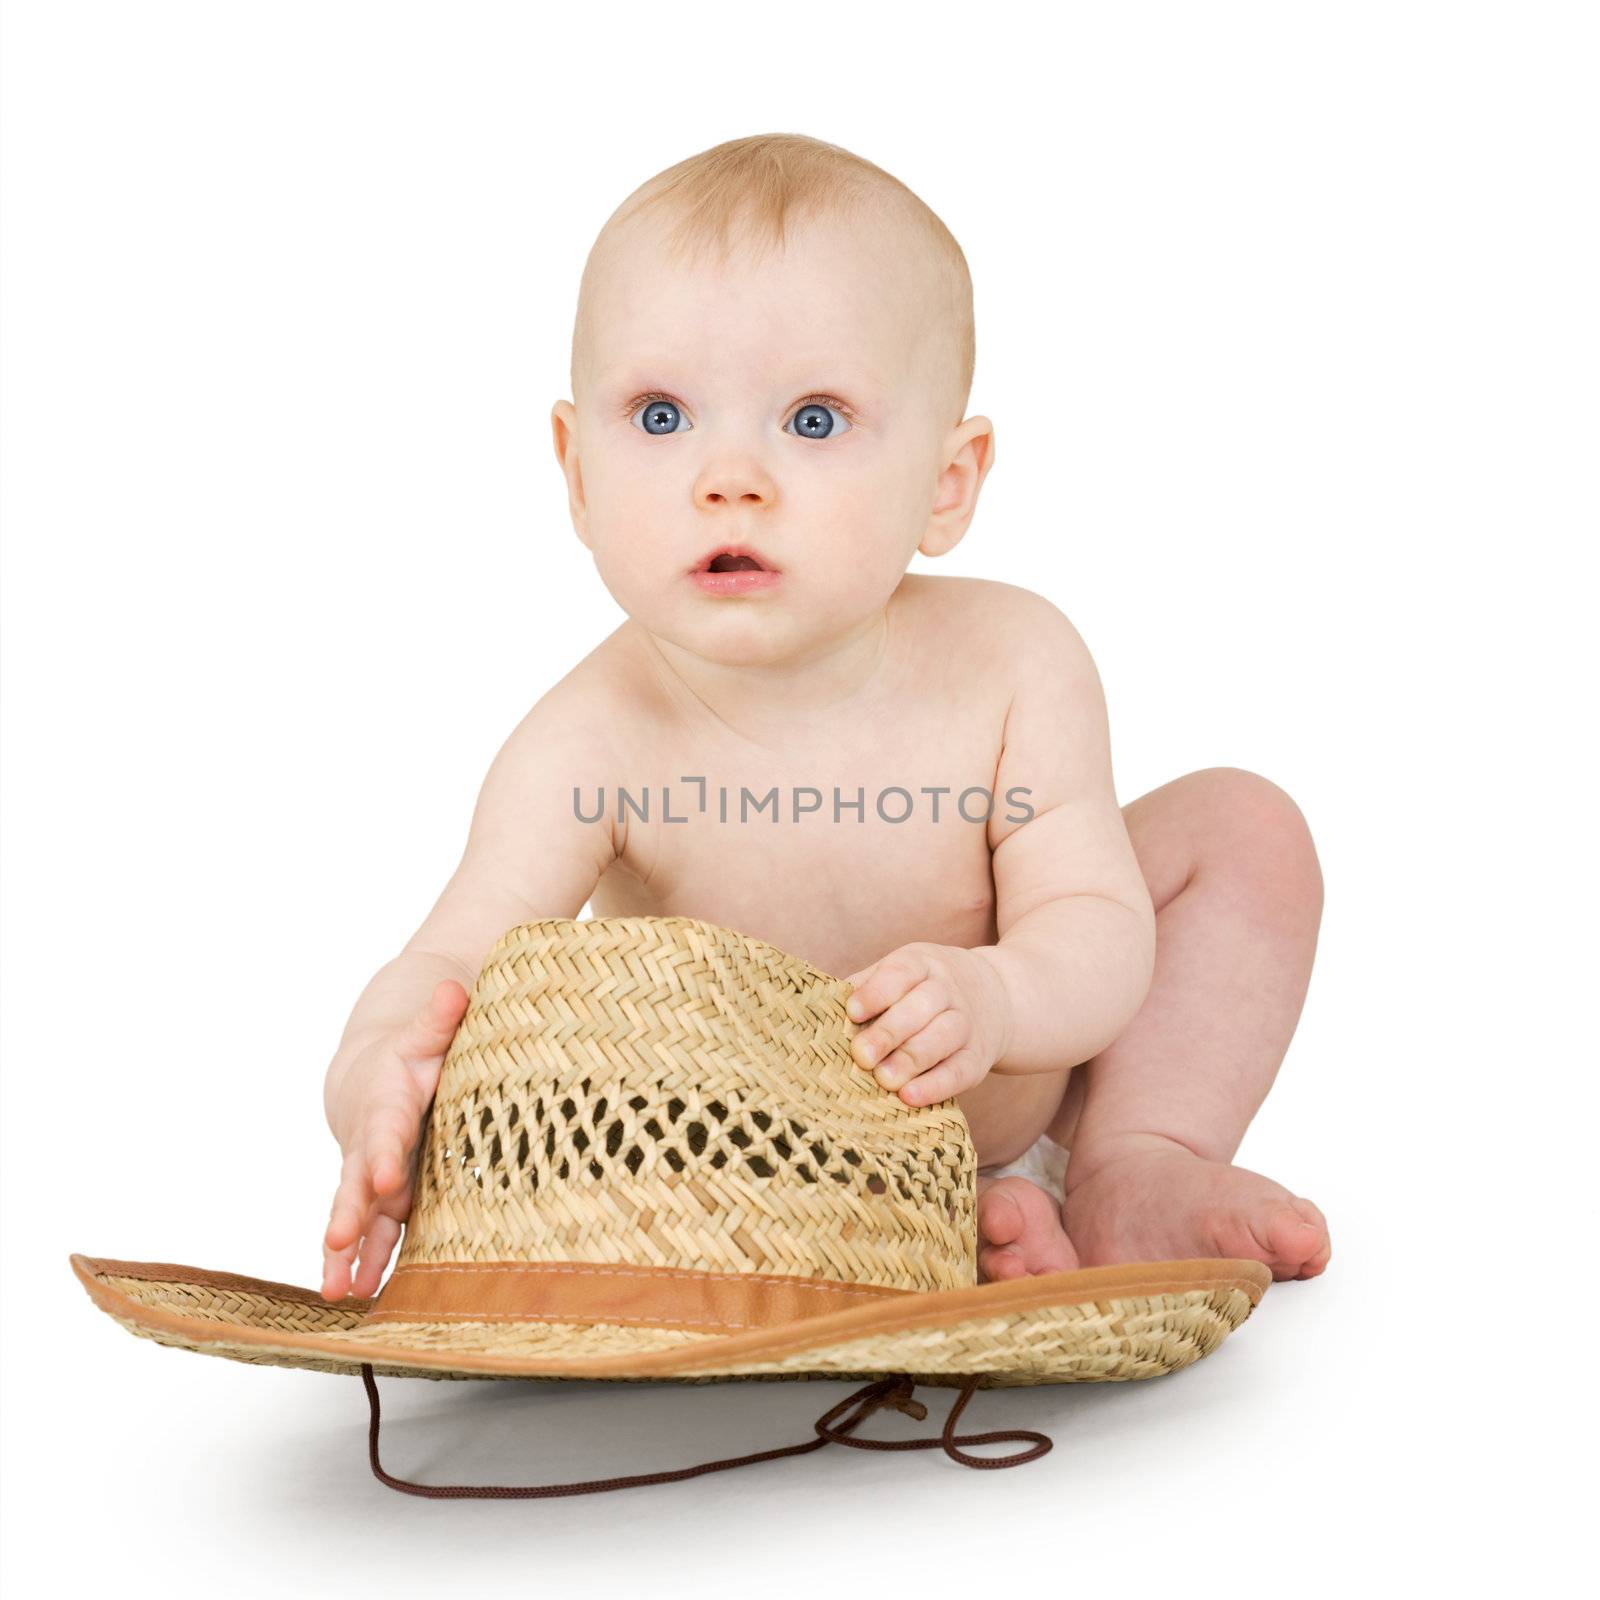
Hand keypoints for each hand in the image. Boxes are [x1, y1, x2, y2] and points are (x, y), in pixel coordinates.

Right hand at [321, 980, 469, 1300]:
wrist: (366, 1079)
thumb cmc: (407, 1057)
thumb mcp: (425, 1033)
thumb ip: (439, 1017)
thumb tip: (453, 988)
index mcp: (387, 1109)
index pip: (386, 1133)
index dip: (383, 1155)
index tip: (385, 1179)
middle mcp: (372, 1150)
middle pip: (357, 1184)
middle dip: (349, 1214)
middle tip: (339, 1243)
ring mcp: (371, 1180)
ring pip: (356, 1219)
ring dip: (346, 1256)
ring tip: (336, 1292)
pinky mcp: (381, 1202)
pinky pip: (371, 1236)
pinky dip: (362, 1265)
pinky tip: (356, 1298)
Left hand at [841, 942, 1013, 1106]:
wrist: (999, 996)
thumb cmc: (925, 988)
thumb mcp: (902, 972)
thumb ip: (865, 987)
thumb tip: (821, 1007)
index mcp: (922, 963)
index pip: (901, 972)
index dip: (876, 992)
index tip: (852, 1012)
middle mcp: (948, 989)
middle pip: (923, 1006)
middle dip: (890, 1032)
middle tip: (861, 1056)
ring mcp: (968, 1022)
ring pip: (944, 1036)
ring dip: (912, 1059)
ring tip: (884, 1079)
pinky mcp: (979, 1057)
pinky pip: (961, 1070)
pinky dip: (937, 1085)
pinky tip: (910, 1096)